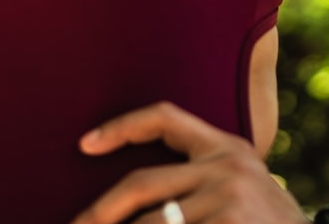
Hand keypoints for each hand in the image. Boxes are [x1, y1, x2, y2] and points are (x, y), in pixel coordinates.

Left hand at [72, 101, 306, 223]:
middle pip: (141, 182)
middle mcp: (226, 166)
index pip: (165, 116)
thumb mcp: (244, 190)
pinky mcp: (228, 223)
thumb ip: (199, 181)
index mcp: (227, 148)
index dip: (122, 126)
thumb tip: (135, 203)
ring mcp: (227, 197)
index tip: (85, 143)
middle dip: (100, 211)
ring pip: (149, 223)